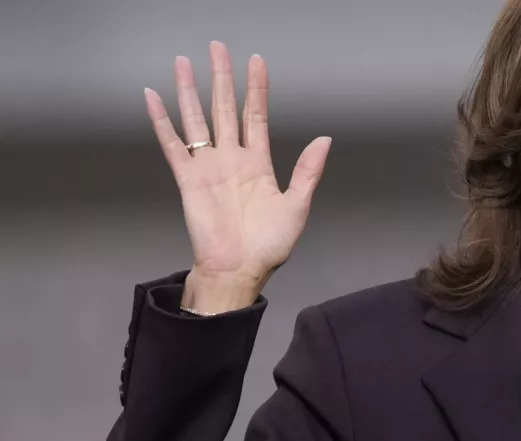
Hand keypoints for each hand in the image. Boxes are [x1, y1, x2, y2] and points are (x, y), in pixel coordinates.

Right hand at [144, 41, 331, 310]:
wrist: (239, 271)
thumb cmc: (269, 245)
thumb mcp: (298, 205)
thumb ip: (308, 171)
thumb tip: (325, 138)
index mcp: (258, 163)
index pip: (256, 115)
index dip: (256, 88)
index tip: (256, 61)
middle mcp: (232, 159)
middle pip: (225, 108)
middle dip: (222, 77)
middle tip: (217, 47)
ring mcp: (208, 167)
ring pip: (197, 119)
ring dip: (190, 91)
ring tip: (184, 62)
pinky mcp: (188, 180)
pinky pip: (173, 145)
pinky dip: (162, 121)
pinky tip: (153, 97)